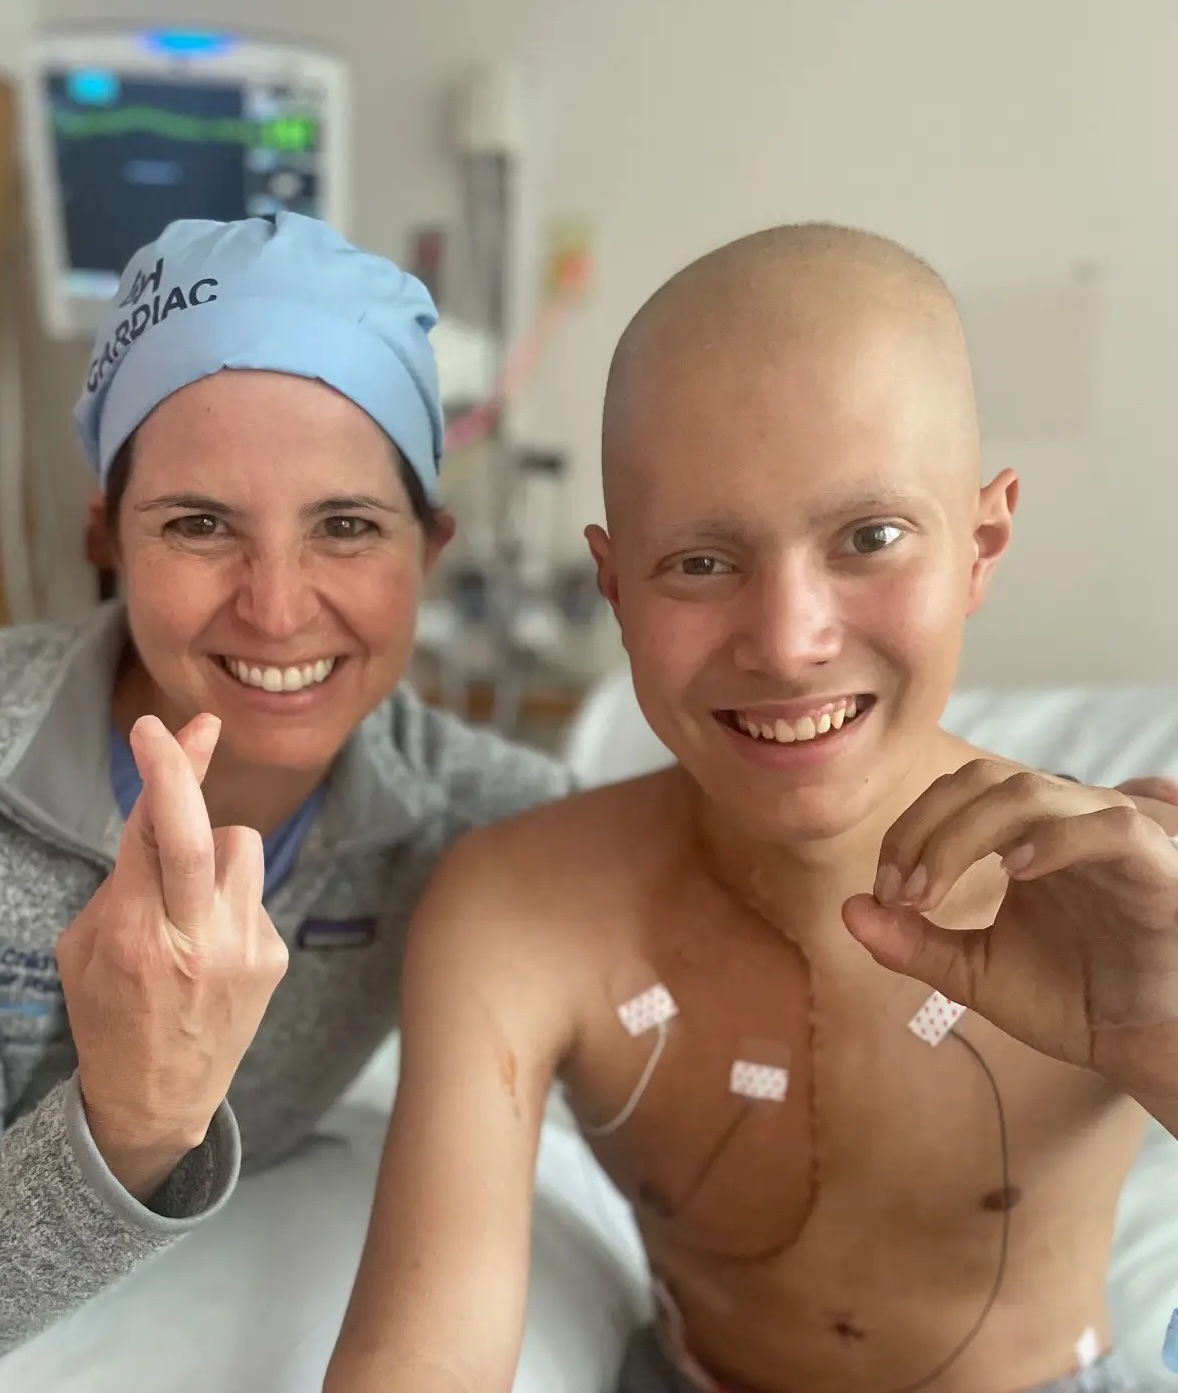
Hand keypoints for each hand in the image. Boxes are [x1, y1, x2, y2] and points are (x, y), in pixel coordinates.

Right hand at [55, 714, 287, 1196]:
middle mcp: (194, 940)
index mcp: (134, 937)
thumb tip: (158, 811)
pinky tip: (210, 942)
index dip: (162, 772)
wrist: (161, 1098)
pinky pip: (252, 891)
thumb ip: (120, 883)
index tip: (158, 729)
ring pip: (242, 847)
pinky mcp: (273, 956)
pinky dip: (229, 898)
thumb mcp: (84, 950)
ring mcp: (243, 949)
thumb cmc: (110, 1015)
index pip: (151, 836)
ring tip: (189, 896)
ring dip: (213, 850)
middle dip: (188, 774)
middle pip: (201, 837)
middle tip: (191, 727)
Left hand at [842, 760, 1177, 1098]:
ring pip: (1033, 790)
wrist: (1138, 1046)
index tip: (883, 892)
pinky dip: (1058, 840)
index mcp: (1021, 835)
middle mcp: (1062, 821)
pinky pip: (1111, 826)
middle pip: (982, 778)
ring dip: (968, 834)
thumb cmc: (1068, 998)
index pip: (952, 795)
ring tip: (935, 890)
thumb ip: (912, 942)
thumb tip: (847, 909)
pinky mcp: (1154, 865)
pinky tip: (1015, 873)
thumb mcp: (973, 973)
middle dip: (927, 829)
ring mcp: (1109, 835)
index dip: (907, 832)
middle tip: (901, 892)